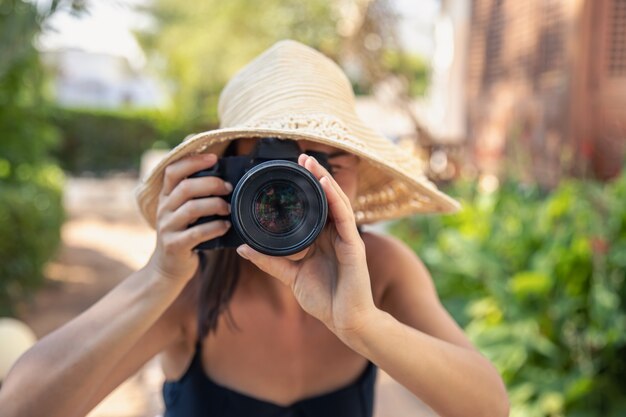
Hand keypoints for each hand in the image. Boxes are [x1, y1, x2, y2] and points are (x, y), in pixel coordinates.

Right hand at [146, 153, 232, 282]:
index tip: (214, 158)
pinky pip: (196, 233)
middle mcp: (164, 209)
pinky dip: (214, 227)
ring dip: (215, 205)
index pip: (173, 171)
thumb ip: (197, 196)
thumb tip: (227, 178)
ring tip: (229, 208)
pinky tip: (226, 226)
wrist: (168, 267)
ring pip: (191, 208)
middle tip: (229, 187)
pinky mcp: (174, 245)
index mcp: (166, 197)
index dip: (192, 161)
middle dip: (211, 184)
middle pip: (185, 187)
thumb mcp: (185, 212)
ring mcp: (167, 228)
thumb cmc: (185, 234)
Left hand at [236, 154, 376, 338]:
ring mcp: (345, 237)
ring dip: (323, 179)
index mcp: (322, 238)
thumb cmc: (323, 299)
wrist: (345, 321)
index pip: (314, 206)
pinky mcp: (353, 244)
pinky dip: (334, 198)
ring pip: (335, 201)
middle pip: (325, 198)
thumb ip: (269, 260)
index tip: (290, 171)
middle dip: (314, 176)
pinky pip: (343, 216)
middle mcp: (334, 233)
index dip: (304, 188)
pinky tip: (324, 183)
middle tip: (300, 157)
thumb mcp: (290, 276)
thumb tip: (243, 248)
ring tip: (310, 162)